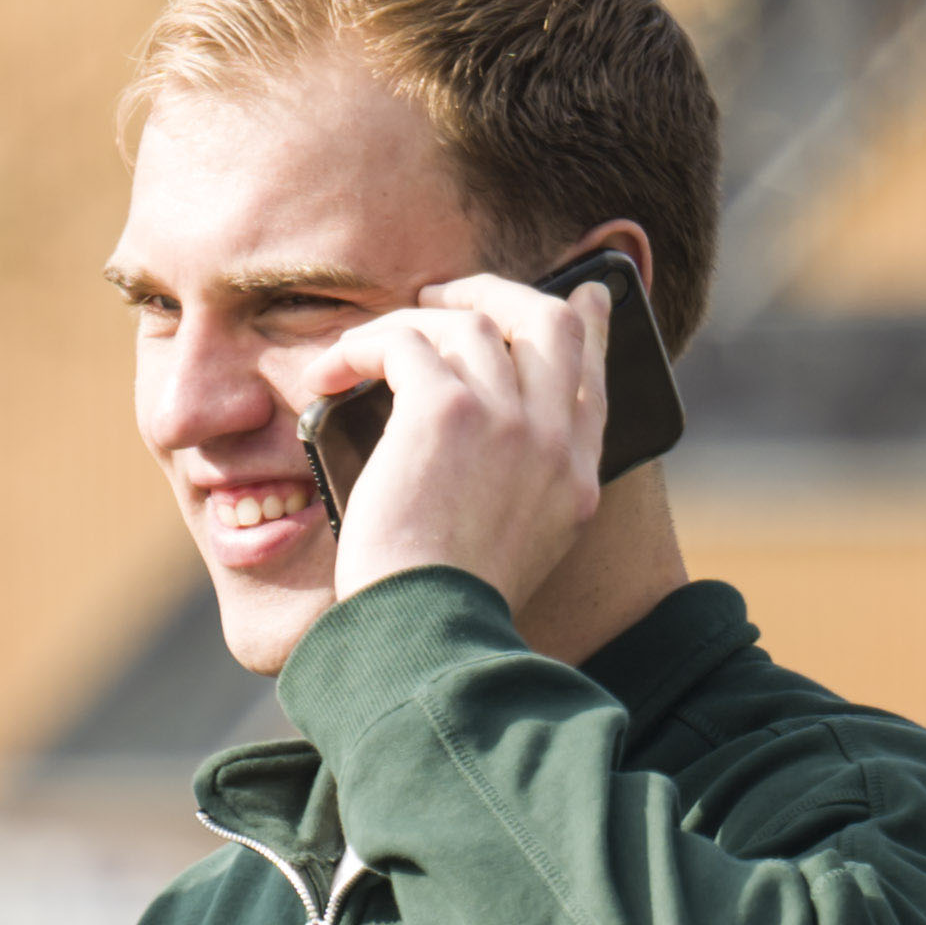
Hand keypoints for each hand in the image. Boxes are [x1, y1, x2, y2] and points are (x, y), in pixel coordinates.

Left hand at [314, 265, 613, 612]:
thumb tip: (488, 467)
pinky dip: (363, 345)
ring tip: (362, 346)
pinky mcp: (445, 412)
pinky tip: (331, 372)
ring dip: (409, 322)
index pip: (594, 374)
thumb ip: (524, 497)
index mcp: (577, 474)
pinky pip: (405, 341)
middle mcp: (554, 437)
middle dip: (495, 293)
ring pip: (470, 320)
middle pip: (548, 321)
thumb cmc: (441, 608)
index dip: (587, 324)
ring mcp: (508, 418)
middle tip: (442, 295)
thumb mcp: (517, 552)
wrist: (425, 631)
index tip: (580, 294)